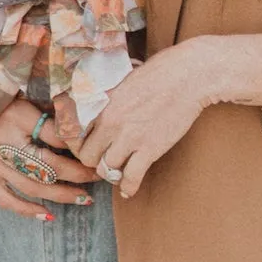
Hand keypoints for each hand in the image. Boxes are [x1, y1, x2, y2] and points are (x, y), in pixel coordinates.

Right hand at [0, 48, 94, 219]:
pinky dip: (28, 211)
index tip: (98, 148)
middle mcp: (4, 140)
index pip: (58, 135)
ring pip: (34, 187)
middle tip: (101, 175)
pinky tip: (48, 215)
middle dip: (80, 174)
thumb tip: (83, 122)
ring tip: (85, 199)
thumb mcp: (19, 93)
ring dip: (63, 195)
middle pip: (50, 166)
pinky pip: (7, 200)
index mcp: (17, 114)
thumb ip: (45, 109)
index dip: (81, 145)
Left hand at [75, 32, 261, 199]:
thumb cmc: (158, 72)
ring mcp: (129, 137)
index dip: (77, 143)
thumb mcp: (122, 79)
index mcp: (101, 103)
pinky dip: (128, 187)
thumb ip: (105, 96)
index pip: (73, 134)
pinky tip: (128, 189)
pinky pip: (130, 178)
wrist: (189, 76)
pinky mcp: (149, 149)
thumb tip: (93, 102)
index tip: (87, 145)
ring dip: (112, 172)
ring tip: (118, 170)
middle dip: (94, 160)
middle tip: (103, 158)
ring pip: (107, 169)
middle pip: (87, 157)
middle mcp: (110, 122)